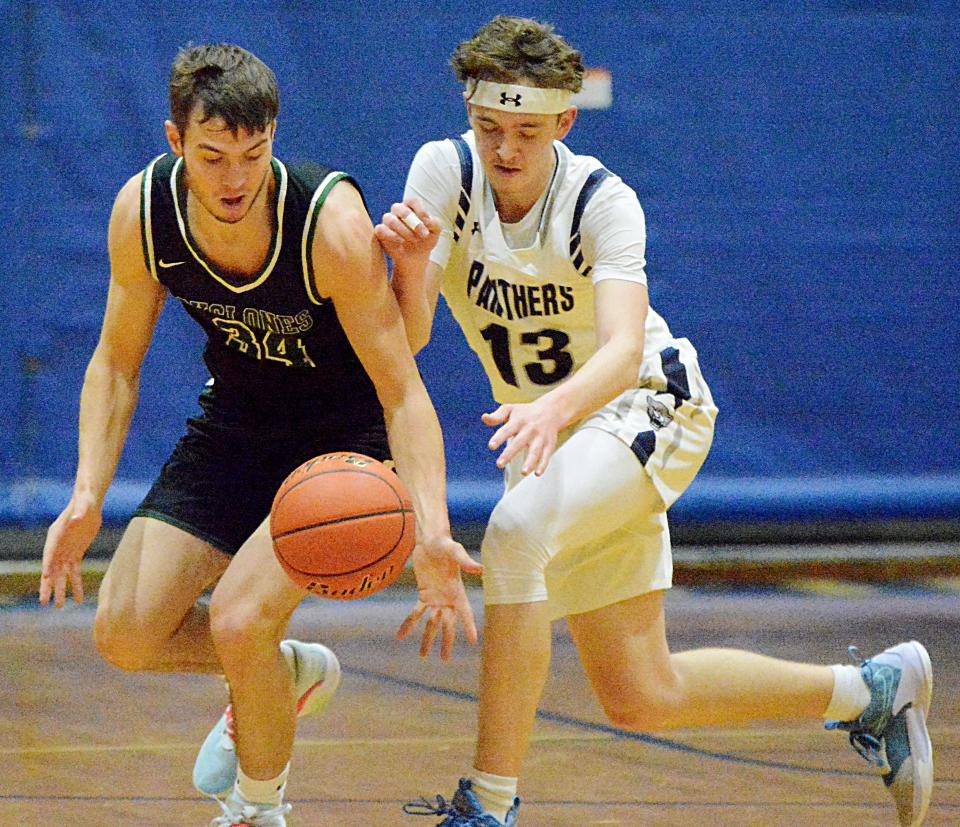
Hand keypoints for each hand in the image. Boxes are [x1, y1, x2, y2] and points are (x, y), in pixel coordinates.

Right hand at [39, 496, 100, 607]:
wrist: (88, 503)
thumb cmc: (84, 503)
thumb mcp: (83, 506)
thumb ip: (79, 513)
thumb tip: (76, 518)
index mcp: (56, 535)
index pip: (50, 553)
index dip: (48, 564)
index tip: (46, 577)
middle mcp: (58, 546)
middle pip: (51, 569)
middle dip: (48, 585)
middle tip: (44, 602)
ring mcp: (66, 551)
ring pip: (62, 575)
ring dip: (61, 590)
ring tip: (58, 607)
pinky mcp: (76, 554)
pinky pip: (75, 572)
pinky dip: (77, 585)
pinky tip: (79, 598)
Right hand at [374, 198, 441, 268]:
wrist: (416, 257)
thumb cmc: (425, 240)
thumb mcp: (436, 232)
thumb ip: (436, 223)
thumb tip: (428, 221)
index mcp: (411, 206)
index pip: (412, 201)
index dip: (420, 209)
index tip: (427, 221)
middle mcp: (397, 211)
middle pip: (398, 207)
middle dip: (412, 221)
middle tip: (423, 234)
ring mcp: (388, 221)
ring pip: (389, 219)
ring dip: (403, 230)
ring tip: (414, 240)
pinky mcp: (381, 232)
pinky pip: (380, 229)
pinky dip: (391, 236)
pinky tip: (401, 242)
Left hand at [396, 535, 481, 659]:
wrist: (430, 539)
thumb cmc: (444, 543)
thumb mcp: (454, 551)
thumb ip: (465, 561)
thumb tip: (480, 569)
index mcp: (458, 591)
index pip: (465, 613)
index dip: (469, 627)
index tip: (473, 642)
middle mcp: (448, 598)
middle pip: (448, 624)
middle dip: (446, 642)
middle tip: (445, 659)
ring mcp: (436, 598)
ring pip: (432, 623)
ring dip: (427, 638)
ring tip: (423, 655)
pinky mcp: (423, 594)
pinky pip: (416, 613)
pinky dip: (409, 624)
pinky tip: (401, 636)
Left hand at [482, 398, 565, 475]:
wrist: (551, 410)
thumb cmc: (525, 412)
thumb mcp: (510, 410)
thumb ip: (497, 416)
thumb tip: (484, 418)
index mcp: (518, 421)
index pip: (507, 430)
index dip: (499, 438)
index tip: (491, 446)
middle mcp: (529, 429)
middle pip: (519, 442)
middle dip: (509, 454)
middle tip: (499, 464)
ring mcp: (540, 438)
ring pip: (535, 451)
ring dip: (530, 462)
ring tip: (523, 473)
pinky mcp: (549, 444)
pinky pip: (546, 456)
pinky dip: (543, 465)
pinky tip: (537, 473)